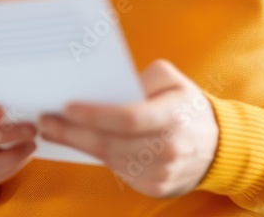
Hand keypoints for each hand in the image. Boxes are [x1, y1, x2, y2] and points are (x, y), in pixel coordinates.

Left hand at [39, 59, 218, 197]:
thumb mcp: (173, 80)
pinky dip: (95, 156)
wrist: (219, 147)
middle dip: (72, 132)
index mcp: (173, 116)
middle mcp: (169, 147)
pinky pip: (117, 170)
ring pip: (109, 158)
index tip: (66, 107)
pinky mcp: (155, 187)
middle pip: (111, 143)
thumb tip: (109, 85)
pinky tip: (78, 143)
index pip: (128, 118)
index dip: (94, 114)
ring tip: (52, 130)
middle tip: (45, 120)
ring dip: (77, 144)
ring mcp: (162, 172)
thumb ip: (144, 77)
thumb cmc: (188, 106)